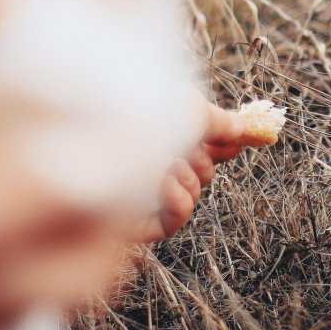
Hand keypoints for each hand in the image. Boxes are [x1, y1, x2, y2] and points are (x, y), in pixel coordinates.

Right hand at [0, 0, 132, 329]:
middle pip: (100, 261)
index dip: (147, 143)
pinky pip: (3, 317)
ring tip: (62, 176)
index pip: (110, 191)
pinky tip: (7, 218)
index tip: (155, 102)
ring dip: (83, 242)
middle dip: (122, 200)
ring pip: (57, 298)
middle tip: (109, 142)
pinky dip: (30, 274)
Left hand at [134, 104, 246, 242]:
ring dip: (188, 177)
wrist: (91, 142)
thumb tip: (240, 128)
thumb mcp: (184, 108)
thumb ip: (215, 120)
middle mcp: (145, 160)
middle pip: (200, 168)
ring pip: (192, 192)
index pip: (195, 141)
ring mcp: (140, 191)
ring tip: (167, 164)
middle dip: (203, 159)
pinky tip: (163, 186)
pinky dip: (179, 202)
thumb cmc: (133, 116)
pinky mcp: (133, 221)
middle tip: (192, 149)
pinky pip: (174, 220)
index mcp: (150, 130)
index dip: (219, 143)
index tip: (238, 143)